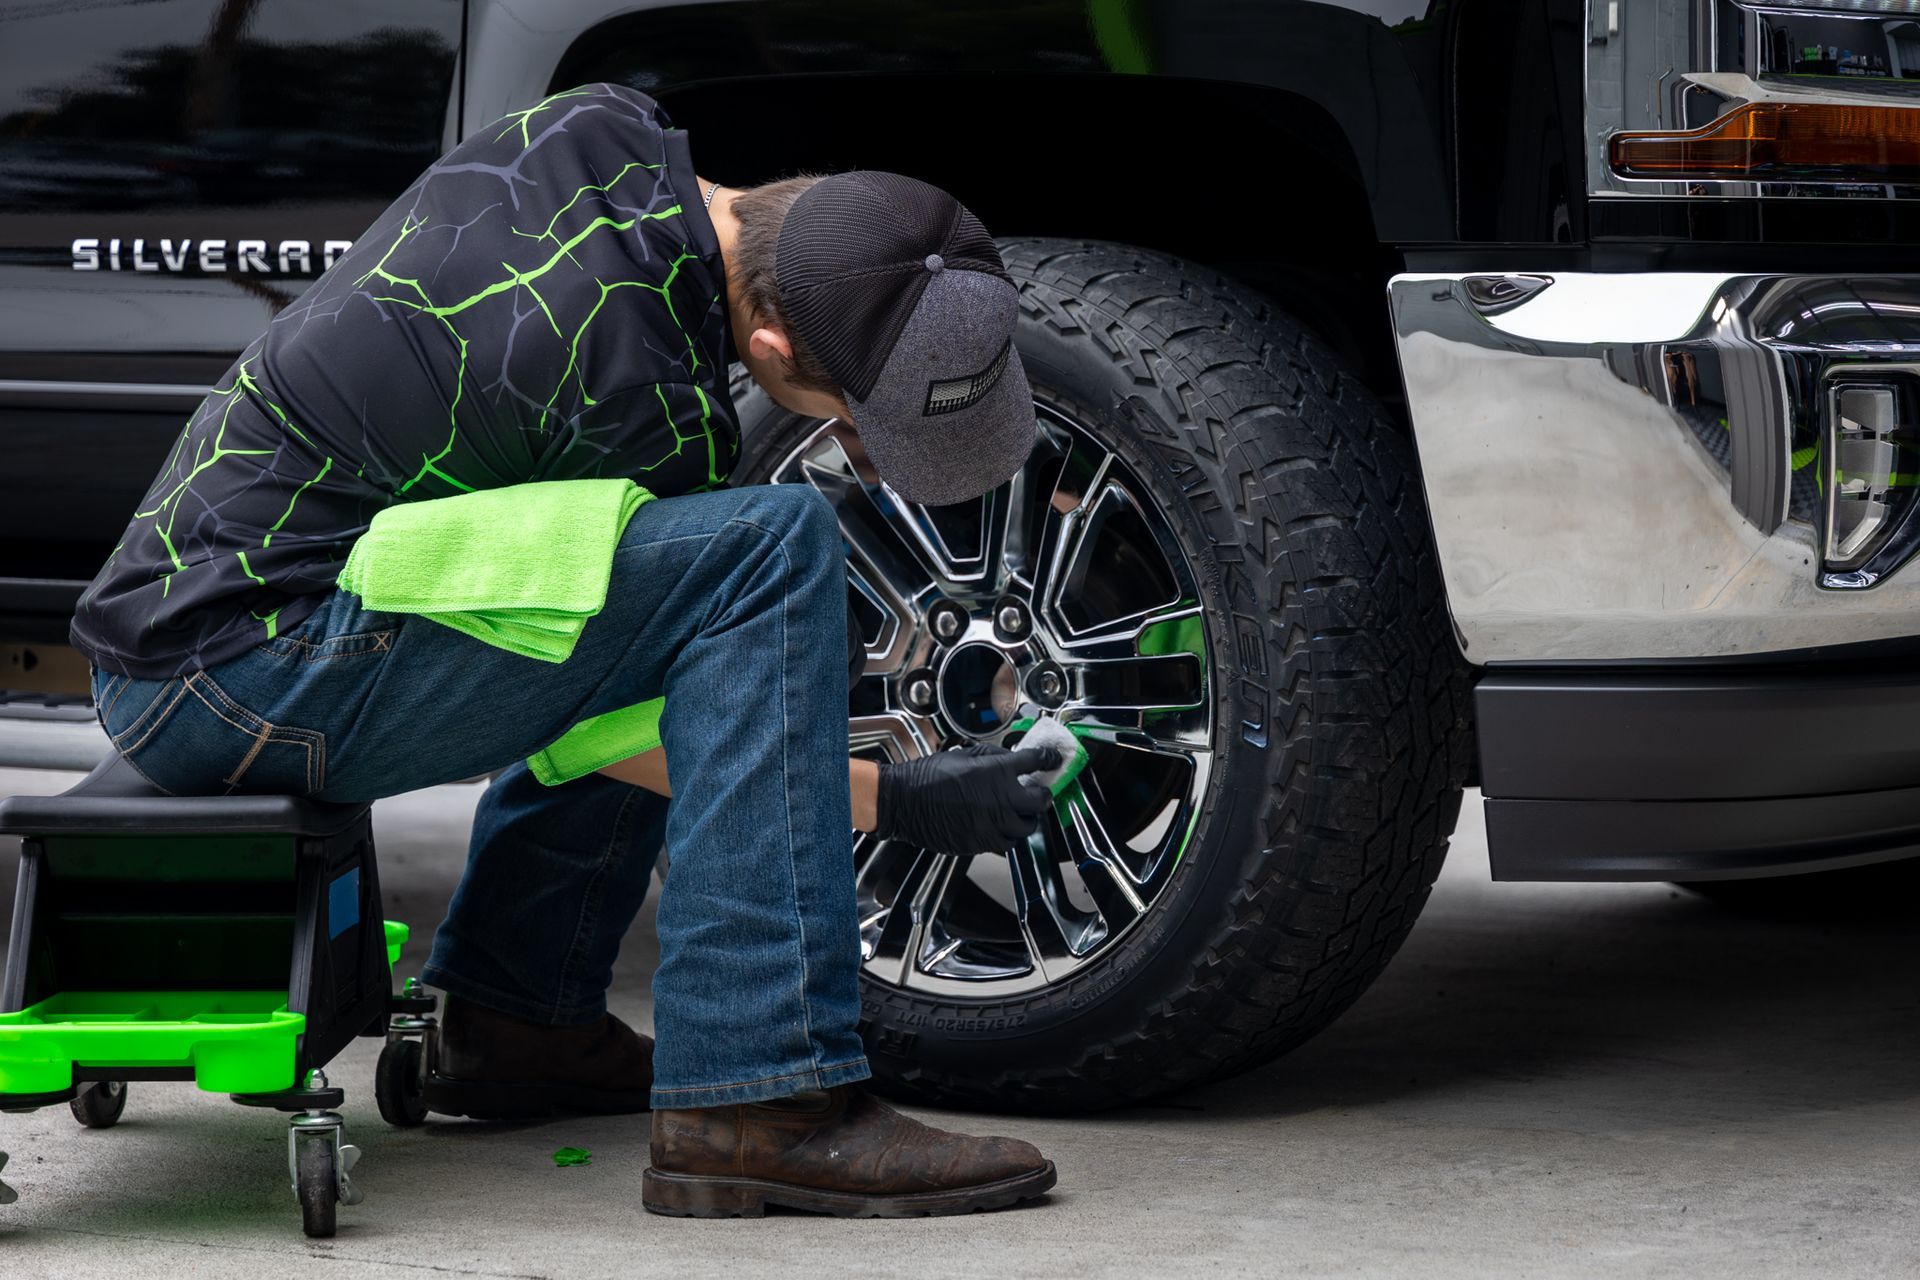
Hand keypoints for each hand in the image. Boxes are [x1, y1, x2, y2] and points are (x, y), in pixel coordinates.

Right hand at [874, 744, 1061, 853]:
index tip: (1052, 760)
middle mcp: (1002, 800)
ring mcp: (993, 825)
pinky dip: (1008, 835)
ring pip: (1027, 827)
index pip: (1036, 762)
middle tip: (1039, 792)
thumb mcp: (964, 754)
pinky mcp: (982, 843)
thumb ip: (992, 757)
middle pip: (1040, 801)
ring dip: (1026, 818)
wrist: (904, 801)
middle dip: (1043, 795)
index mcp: (998, 772)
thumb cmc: (928, 776)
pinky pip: (1006, 843)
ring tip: (1018, 813)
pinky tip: (1000, 826)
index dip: (1048, 759)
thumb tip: (1010, 759)